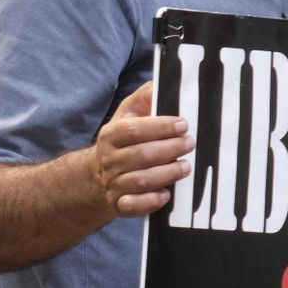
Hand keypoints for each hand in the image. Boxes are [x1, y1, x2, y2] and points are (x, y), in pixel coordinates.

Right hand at [91, 82, 193, 218]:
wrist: (98, 175)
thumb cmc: (122, 140)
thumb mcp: (128, 114)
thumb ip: (145, 97)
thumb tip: (163, 81)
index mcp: (110, 135)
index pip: (134, 130)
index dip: (161, 127)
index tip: (183, 125)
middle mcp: (109, 160)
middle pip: (141, 155)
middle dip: (170, 149)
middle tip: (189, 144)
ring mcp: (113, 183)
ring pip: (141, 180)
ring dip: (167, 174)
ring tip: (185, 167)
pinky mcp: (119, 204)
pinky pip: (133, 206)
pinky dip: (151, 201)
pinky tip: (166, 193)